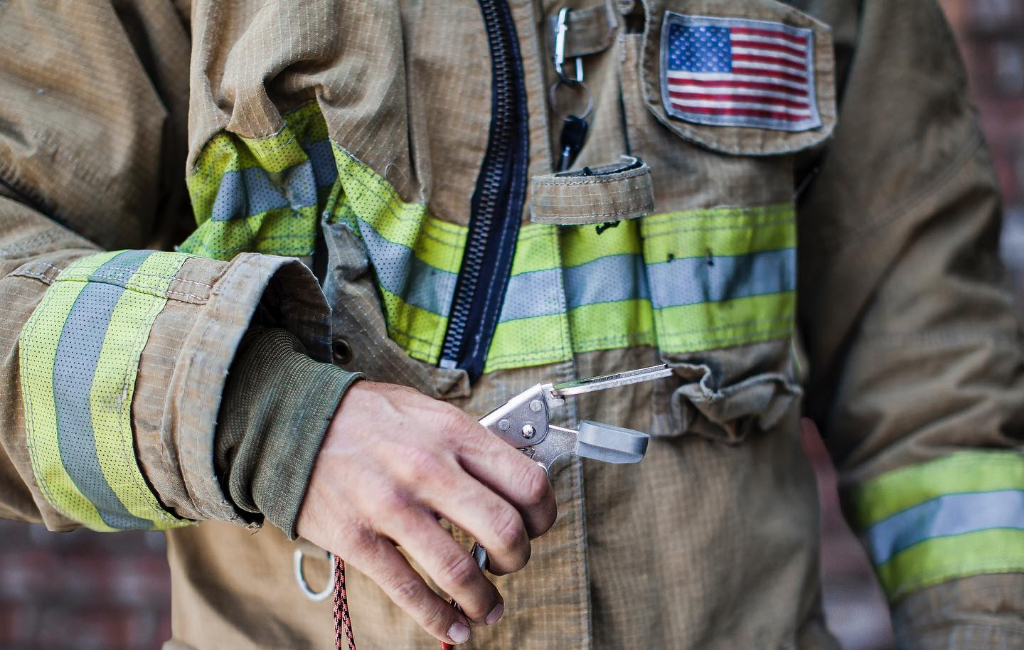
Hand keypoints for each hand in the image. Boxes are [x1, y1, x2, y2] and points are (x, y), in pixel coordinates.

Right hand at [296, 381, 557, 644]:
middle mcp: (429, 469)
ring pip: (460, 572)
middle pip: (504, 532)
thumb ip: (468, 444)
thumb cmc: (365, 414)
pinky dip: (439, 619)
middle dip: (517, 560)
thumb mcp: (427, 410)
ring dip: (484, 600)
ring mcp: (391, 507)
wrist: (291, 421)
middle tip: (508, 564)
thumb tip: (513, 481)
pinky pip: (410, 591)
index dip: (544, 516)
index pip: (527, 483)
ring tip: (488, 608)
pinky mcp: (357, 539)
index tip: (537, 527)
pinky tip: (453, 628)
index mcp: (453, 433)